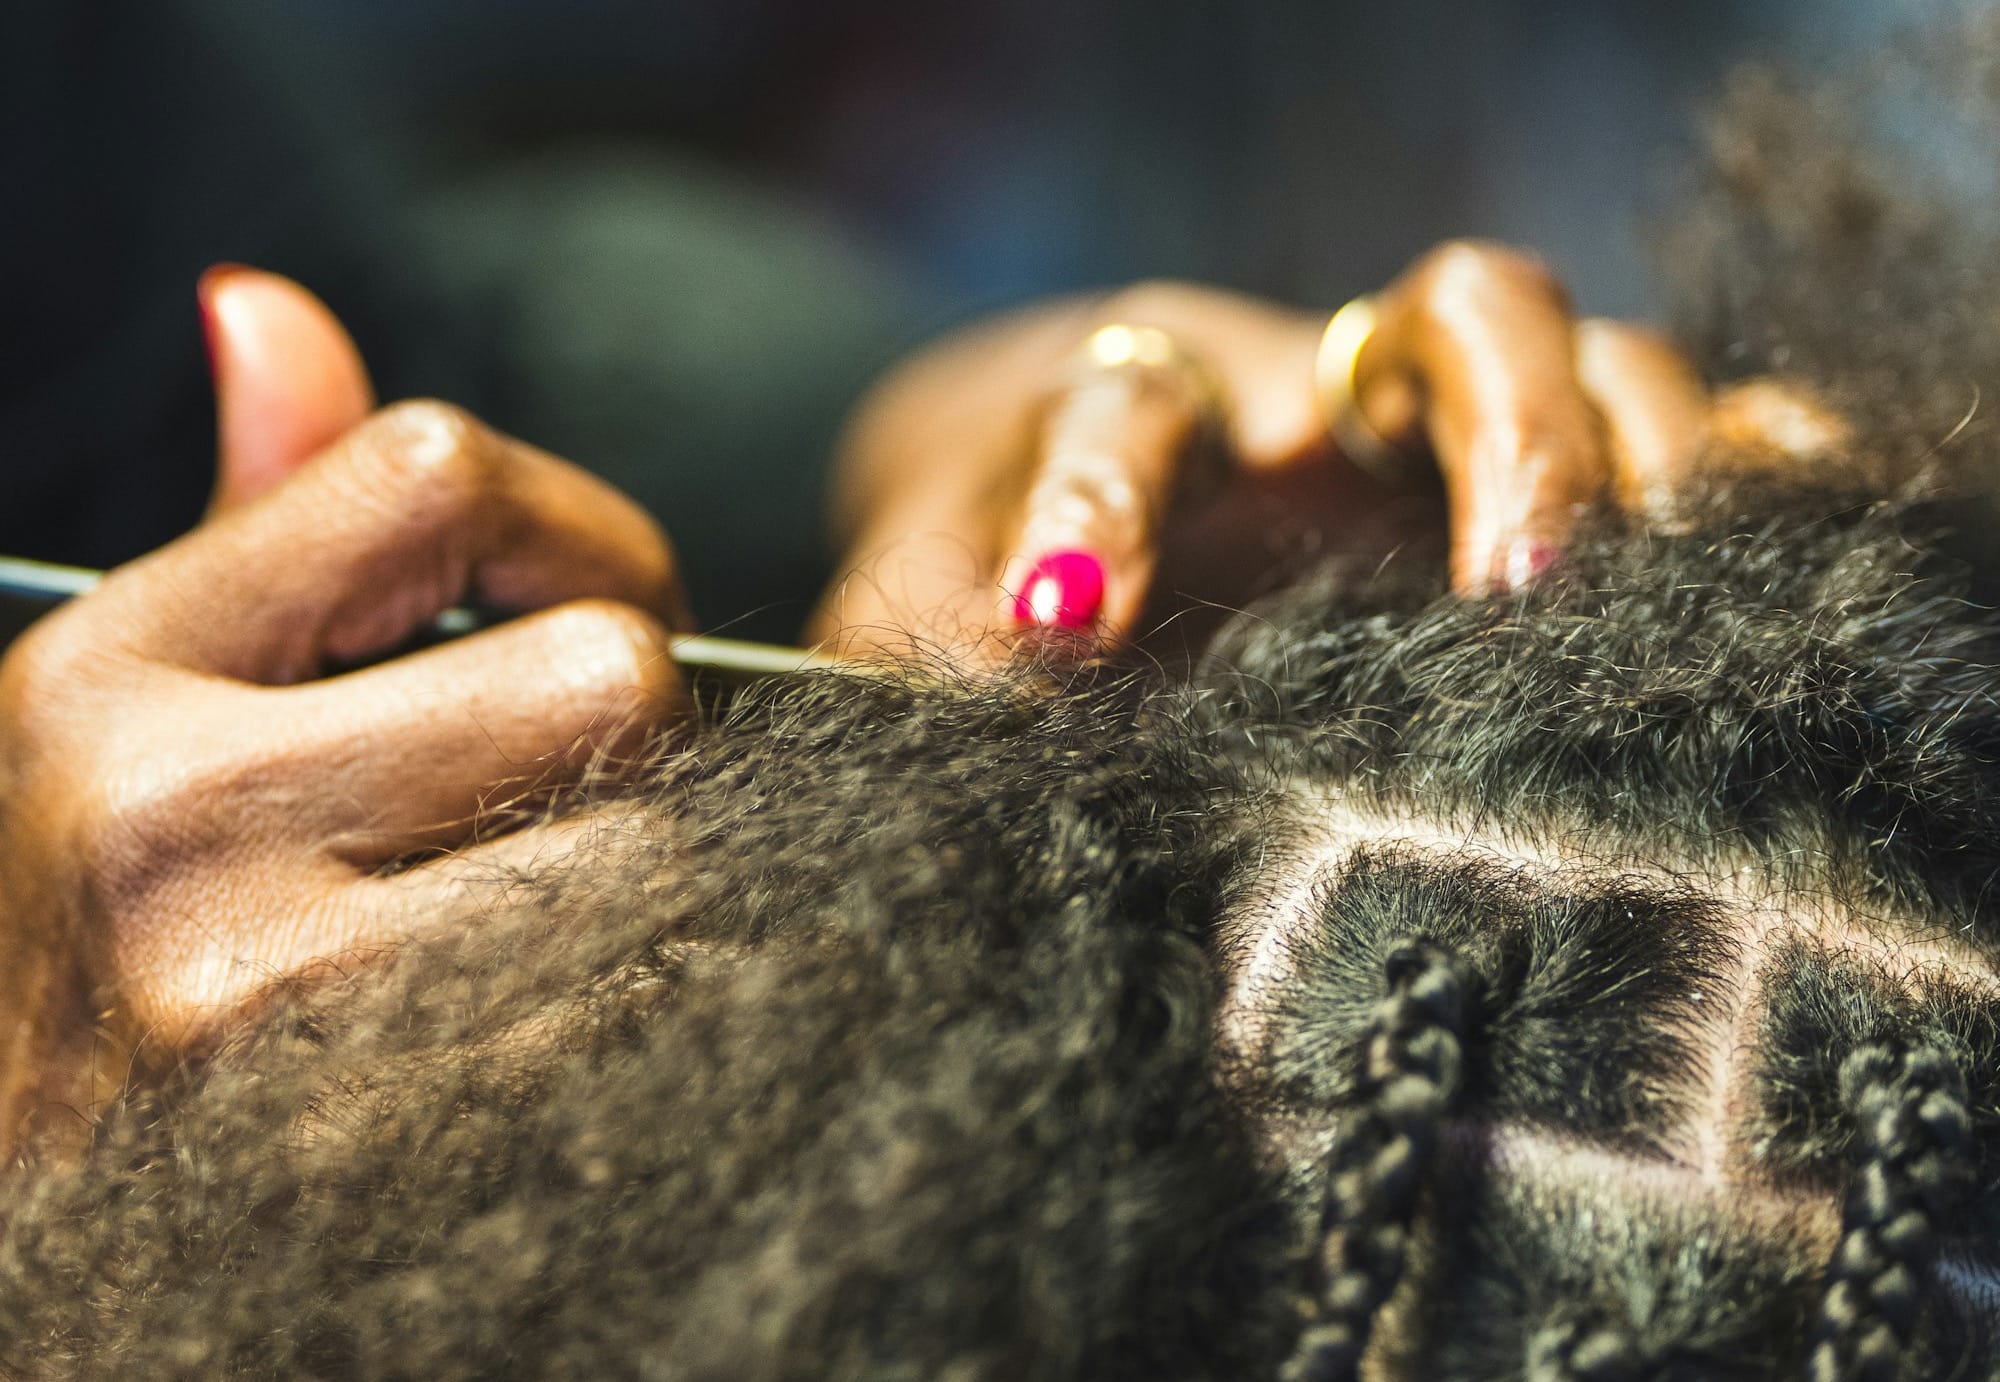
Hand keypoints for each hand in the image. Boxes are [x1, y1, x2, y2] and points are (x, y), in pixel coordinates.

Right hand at [0, 271, 687, 1154]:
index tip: (572, 603)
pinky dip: (626, 1012)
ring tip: (521, 932)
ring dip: (638, 888)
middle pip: (618, 677)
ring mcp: (265, 983)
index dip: (571, 529)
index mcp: (116, 667)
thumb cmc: (114, 934)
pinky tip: (522, 1033)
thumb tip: (267, 305)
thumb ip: (256, 522)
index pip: (440, 472)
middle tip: (548, 806)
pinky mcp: (366, 1126)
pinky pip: (641, 1009)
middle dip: (624, 741)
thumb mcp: (139, 709)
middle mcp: (174, 810)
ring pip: (660, 855)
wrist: (42, 1218)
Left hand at [808, 242, 1848, 657]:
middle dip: (1506, 430)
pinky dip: (1742, 453)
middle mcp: (1316, 392)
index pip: (1126, 409)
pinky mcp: (1521, 471)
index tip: (1072, 623)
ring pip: (1585, 351)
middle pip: (1452, 314)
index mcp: (1145, 408)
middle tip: (1520, 581)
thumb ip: (932, 643)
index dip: (1101, 501)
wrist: (1079, 507)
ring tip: (1649, 591)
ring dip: (1639, 452)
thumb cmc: (1007, 572)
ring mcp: (1435, 423)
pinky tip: (1777, 517)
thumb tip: (989, 689)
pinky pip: (1668, 418)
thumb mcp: (936, 612)